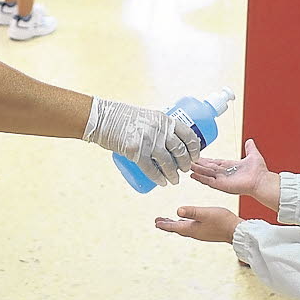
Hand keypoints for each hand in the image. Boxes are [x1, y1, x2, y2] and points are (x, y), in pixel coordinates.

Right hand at [83, 97, 200, 185]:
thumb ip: (158, 126)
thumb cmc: (123, 116)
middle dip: (185, 164)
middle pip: (180, 150)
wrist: (103, 118)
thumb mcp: (147, 116)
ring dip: (174, 175)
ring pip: (167, 162)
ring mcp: (147, 141)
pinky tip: (162, 183)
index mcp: (164, 119)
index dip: (195, 148)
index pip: (188, 134)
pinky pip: (151, 169)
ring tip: (174, 180)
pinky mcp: (135, 151)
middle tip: (185, 170)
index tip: (196, 156)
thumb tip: (169, 139)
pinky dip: (159, 178)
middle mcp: (159, 130)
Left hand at [155, 206, 241, 243]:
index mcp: (192, 229)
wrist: (237, 231)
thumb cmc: (222, 221)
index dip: (165, 224)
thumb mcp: (206, 213)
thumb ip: (192, 211)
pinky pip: (191, 228)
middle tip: (158, 222)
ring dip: (175, 224)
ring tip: (168, 221)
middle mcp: (195, 232)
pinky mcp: (207, 231)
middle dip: (167, 224)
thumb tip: (177, 210)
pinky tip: (187, 221)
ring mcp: (201, 233)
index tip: (156, 223)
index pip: (175, 226)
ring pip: (184, 228)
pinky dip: (184, 224)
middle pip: (177, 228)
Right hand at [191, 138, 271, 196]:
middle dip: (197, 164)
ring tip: (187, 166)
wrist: (262, 181)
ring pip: (205, 173)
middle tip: (187, 159)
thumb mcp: (253, 155)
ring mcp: (222, 180)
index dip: (206, 159)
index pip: (214, 162)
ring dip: (196, 169)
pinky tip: (192, 175)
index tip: (197, 156)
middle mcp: (224, 173)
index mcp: (230, 166)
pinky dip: (200, 178)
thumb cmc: (260, 171)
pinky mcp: (222, 185)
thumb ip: (250, 148)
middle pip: (207, 168)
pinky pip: (209, 181)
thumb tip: (250, 141)